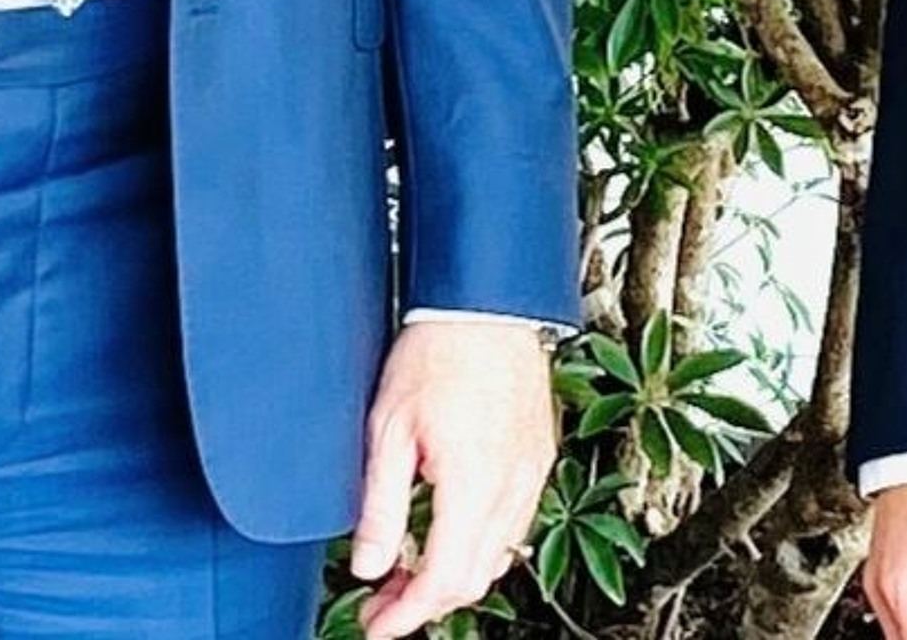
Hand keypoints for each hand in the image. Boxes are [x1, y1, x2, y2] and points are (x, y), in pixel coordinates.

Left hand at [347, 321, 556, 636]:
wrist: (486, 300)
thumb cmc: (438, 348)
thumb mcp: (388, 427)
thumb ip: (379, 504)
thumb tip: (367, 565)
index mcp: (473, 482)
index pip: (443, 579)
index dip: (406, 614)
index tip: (376, 626)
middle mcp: (511, 484)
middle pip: (474, 578)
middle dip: (426, 600)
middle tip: (384, 598)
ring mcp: (532, 470)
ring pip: (500, 555)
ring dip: (455, 573)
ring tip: (411, 564)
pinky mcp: (539, 454)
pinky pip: (517, 522)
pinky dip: (483, 541)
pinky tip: (451, 525)